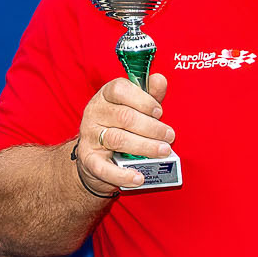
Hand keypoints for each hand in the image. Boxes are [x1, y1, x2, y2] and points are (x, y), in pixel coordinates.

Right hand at [75, 74, 173, 192]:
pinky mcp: (88, 159)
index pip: (119, 89)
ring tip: (163, 152)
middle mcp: (94, 113)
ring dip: (144, 146)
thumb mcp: (132, 107)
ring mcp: (89, 136)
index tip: (159, 111)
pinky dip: (122, 175)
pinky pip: (104, 168)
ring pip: (118, 139)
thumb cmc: (120, 126)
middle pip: (124, 116)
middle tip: (169, 136)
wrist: (94, 156)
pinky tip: (139, 177)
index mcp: (105, 96)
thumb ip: (147, 95)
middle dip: (151, 127)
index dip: (142, 99)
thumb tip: (160, 79)